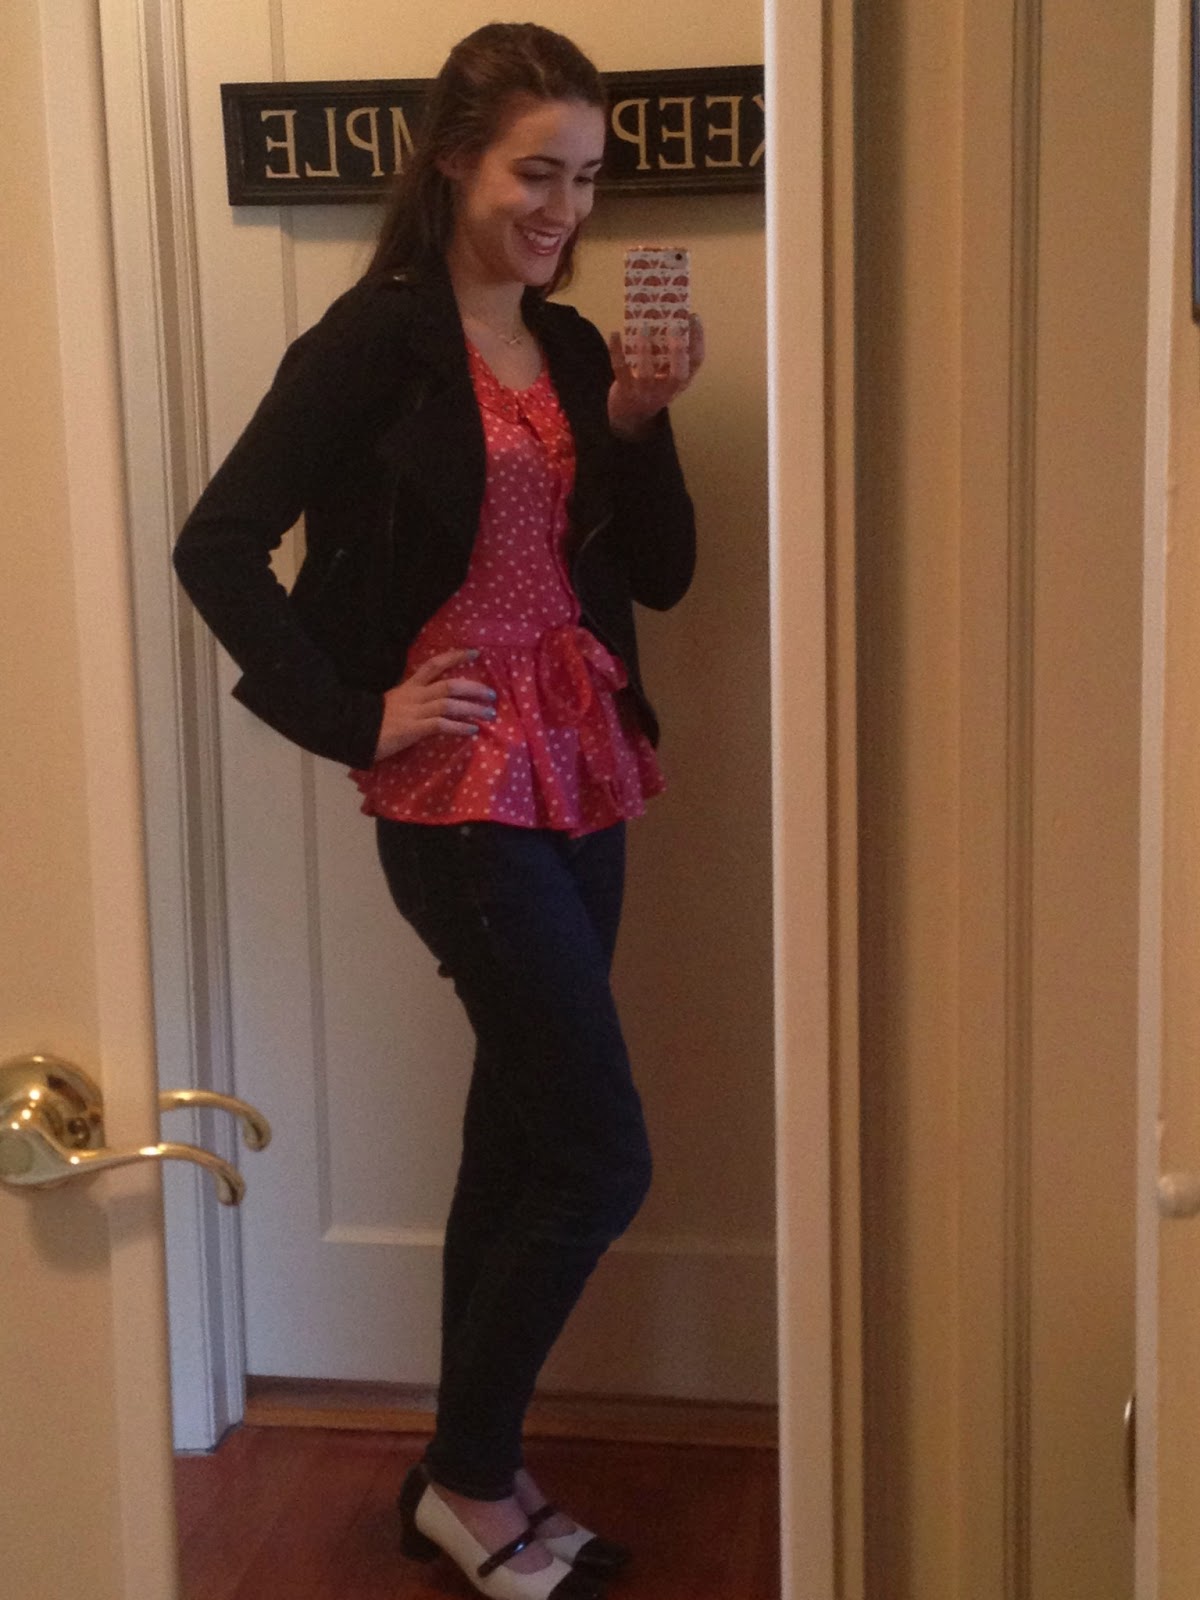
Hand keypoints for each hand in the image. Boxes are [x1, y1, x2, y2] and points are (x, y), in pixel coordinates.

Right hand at [374, 649, 496, 761]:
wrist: (352, 732)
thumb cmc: (373, 722)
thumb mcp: (394, 704)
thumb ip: (412, 701)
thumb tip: (433, 703)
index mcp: (409, 687)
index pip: (434, 665)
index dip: (455, 657)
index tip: (475, 653)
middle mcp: (414, 696)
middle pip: (449, 685)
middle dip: (473, 688)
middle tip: (492, 694)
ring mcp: (414, 712)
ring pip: (449, 704)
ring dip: (472, 708)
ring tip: (489, 713)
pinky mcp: (413, 729)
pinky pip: (441, 725)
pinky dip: (459, 727)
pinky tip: (472, 730)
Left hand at [606, 314, 704, 439]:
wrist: (629, 417)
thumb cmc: (651, 386)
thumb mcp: (665, 374)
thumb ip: (668, 353)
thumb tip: (665, 315)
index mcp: (681, 381)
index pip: (696, 362)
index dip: (698, 339)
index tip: (694, 316)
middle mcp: (666, 390)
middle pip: (679, 374)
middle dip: (678, 351)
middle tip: (674, 327)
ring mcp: (645, 392)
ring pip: (646, 373)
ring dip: (645, 349)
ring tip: (643, 326)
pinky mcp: (624, 391)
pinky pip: (620, 369)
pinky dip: (616, 350)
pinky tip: (615, 333)